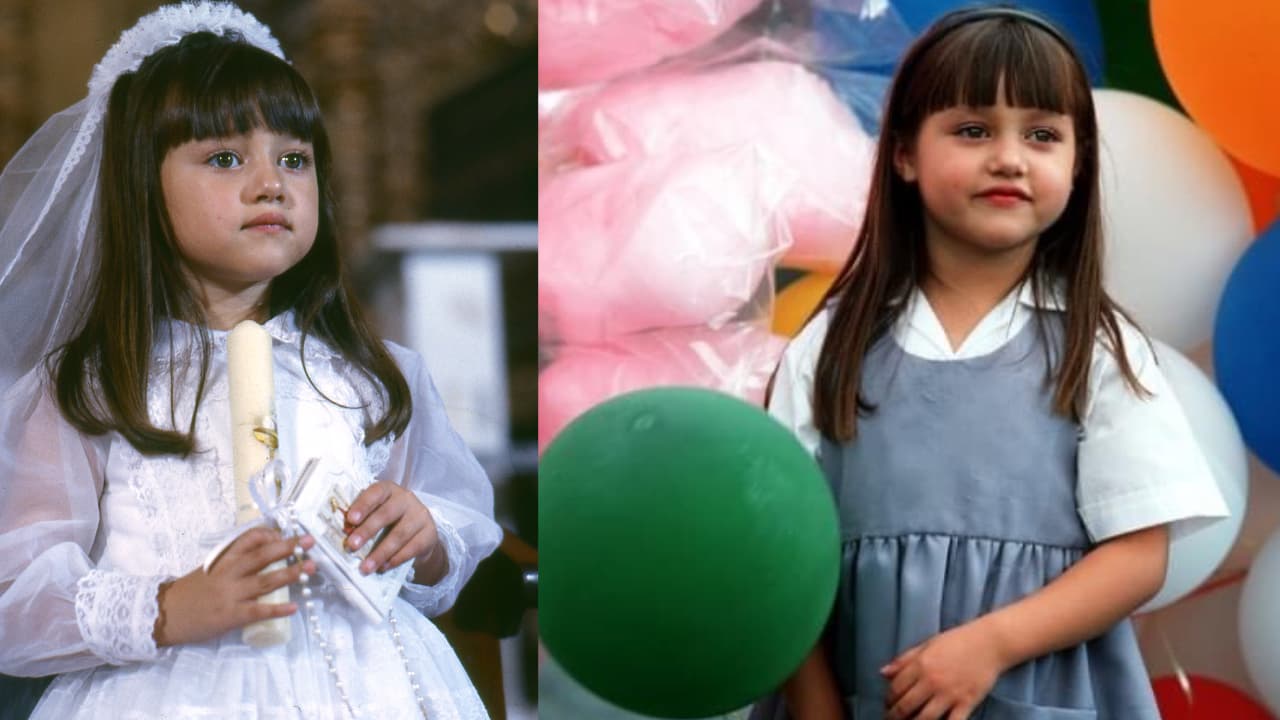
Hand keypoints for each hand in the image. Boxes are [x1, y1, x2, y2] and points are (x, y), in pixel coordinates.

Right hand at [155, 528, 315, 646]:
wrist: (162, 615)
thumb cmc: (187, 593)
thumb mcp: (207, 569)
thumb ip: (229, 562)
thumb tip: (260, 553)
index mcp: (221, 560)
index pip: (247, 539)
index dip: (269, 534)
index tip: (284, 533)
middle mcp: (227, 573)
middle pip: (262, 556)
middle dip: (288, 547)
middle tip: (310, 541)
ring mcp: (229, 595)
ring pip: (265, 581)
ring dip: (290, 574)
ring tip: (310, 568)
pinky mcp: (229, 616)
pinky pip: (257, 611)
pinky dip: (277, 609)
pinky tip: (293, 607)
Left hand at [344, 481, 440, 576]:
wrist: (418, 531)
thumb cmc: (389, 521)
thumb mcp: (376, 513)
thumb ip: (361, 519)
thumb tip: (343, 534)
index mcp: (389, 490)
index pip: (376, 492)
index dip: (363, 505)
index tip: (350, 520)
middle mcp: (406, 499)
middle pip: (387, 514)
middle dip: (367, 531)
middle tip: (351, 546)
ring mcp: (420, 515)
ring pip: (399, 535)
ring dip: (380, 553)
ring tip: (365, 567)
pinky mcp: (429, 533)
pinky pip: (412, 548)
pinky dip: (395, 559)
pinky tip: (383, 567)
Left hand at [881, 622, 1004, 719]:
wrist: (989, 642)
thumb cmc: (957, 641)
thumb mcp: (927, 645)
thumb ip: (904, 660)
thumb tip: (883, 673)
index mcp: (920, 665)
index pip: (895, 688)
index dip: (888, 699)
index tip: (888, 704)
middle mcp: (932, 681)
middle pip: (905, 706)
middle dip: (895, 716)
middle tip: (892, 719)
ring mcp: (949, 694)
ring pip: (924, 718)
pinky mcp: (966, 703)